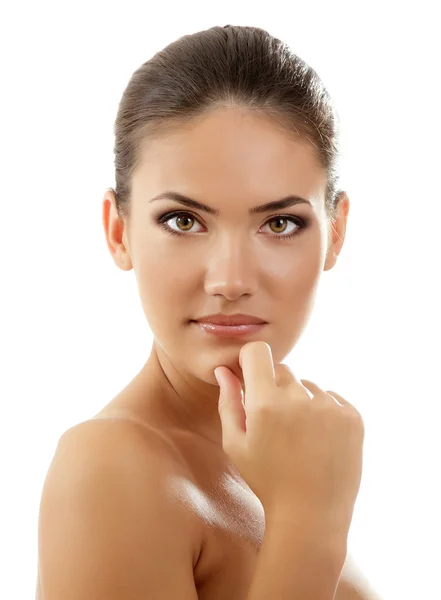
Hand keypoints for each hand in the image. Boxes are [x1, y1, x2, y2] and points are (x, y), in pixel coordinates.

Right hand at [215, 341, 364, 534]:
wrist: (312, 514)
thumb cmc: (267, 480)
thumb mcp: (236, 444)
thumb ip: (229, 401)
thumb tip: (224, 370)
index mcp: (266, 404)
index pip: (257, 351)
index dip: (250, 360)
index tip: (250, 375)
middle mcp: (299, 399)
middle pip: (282, 371)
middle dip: (274, 388)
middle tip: (275, 423)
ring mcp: (330, 407)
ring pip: (307, 386)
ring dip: (300, 401)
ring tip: (300, 437)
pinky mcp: (352, 416)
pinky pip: (331, 398)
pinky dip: (323, 411)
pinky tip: (318, 440)